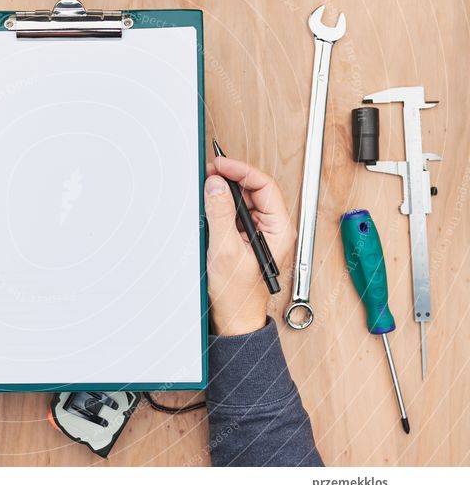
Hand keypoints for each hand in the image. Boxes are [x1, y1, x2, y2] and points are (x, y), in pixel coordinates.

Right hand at [205, 157, 294, 335]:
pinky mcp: (243, 238)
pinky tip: (207, 207)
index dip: (242, 171)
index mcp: (279, 229)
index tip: (221, 165)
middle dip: (230, 179)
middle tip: (210, 174)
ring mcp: (257, 233)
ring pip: (241, 201)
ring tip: (206, 188)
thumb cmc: (239, 295)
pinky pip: (232, 214)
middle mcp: (271, 228)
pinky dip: (219, 207)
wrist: (233, 319)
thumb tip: (217, 186)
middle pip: (253, 190)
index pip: (264, 186)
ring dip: (223, 193)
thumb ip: (221, 215)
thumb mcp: (227, 251)